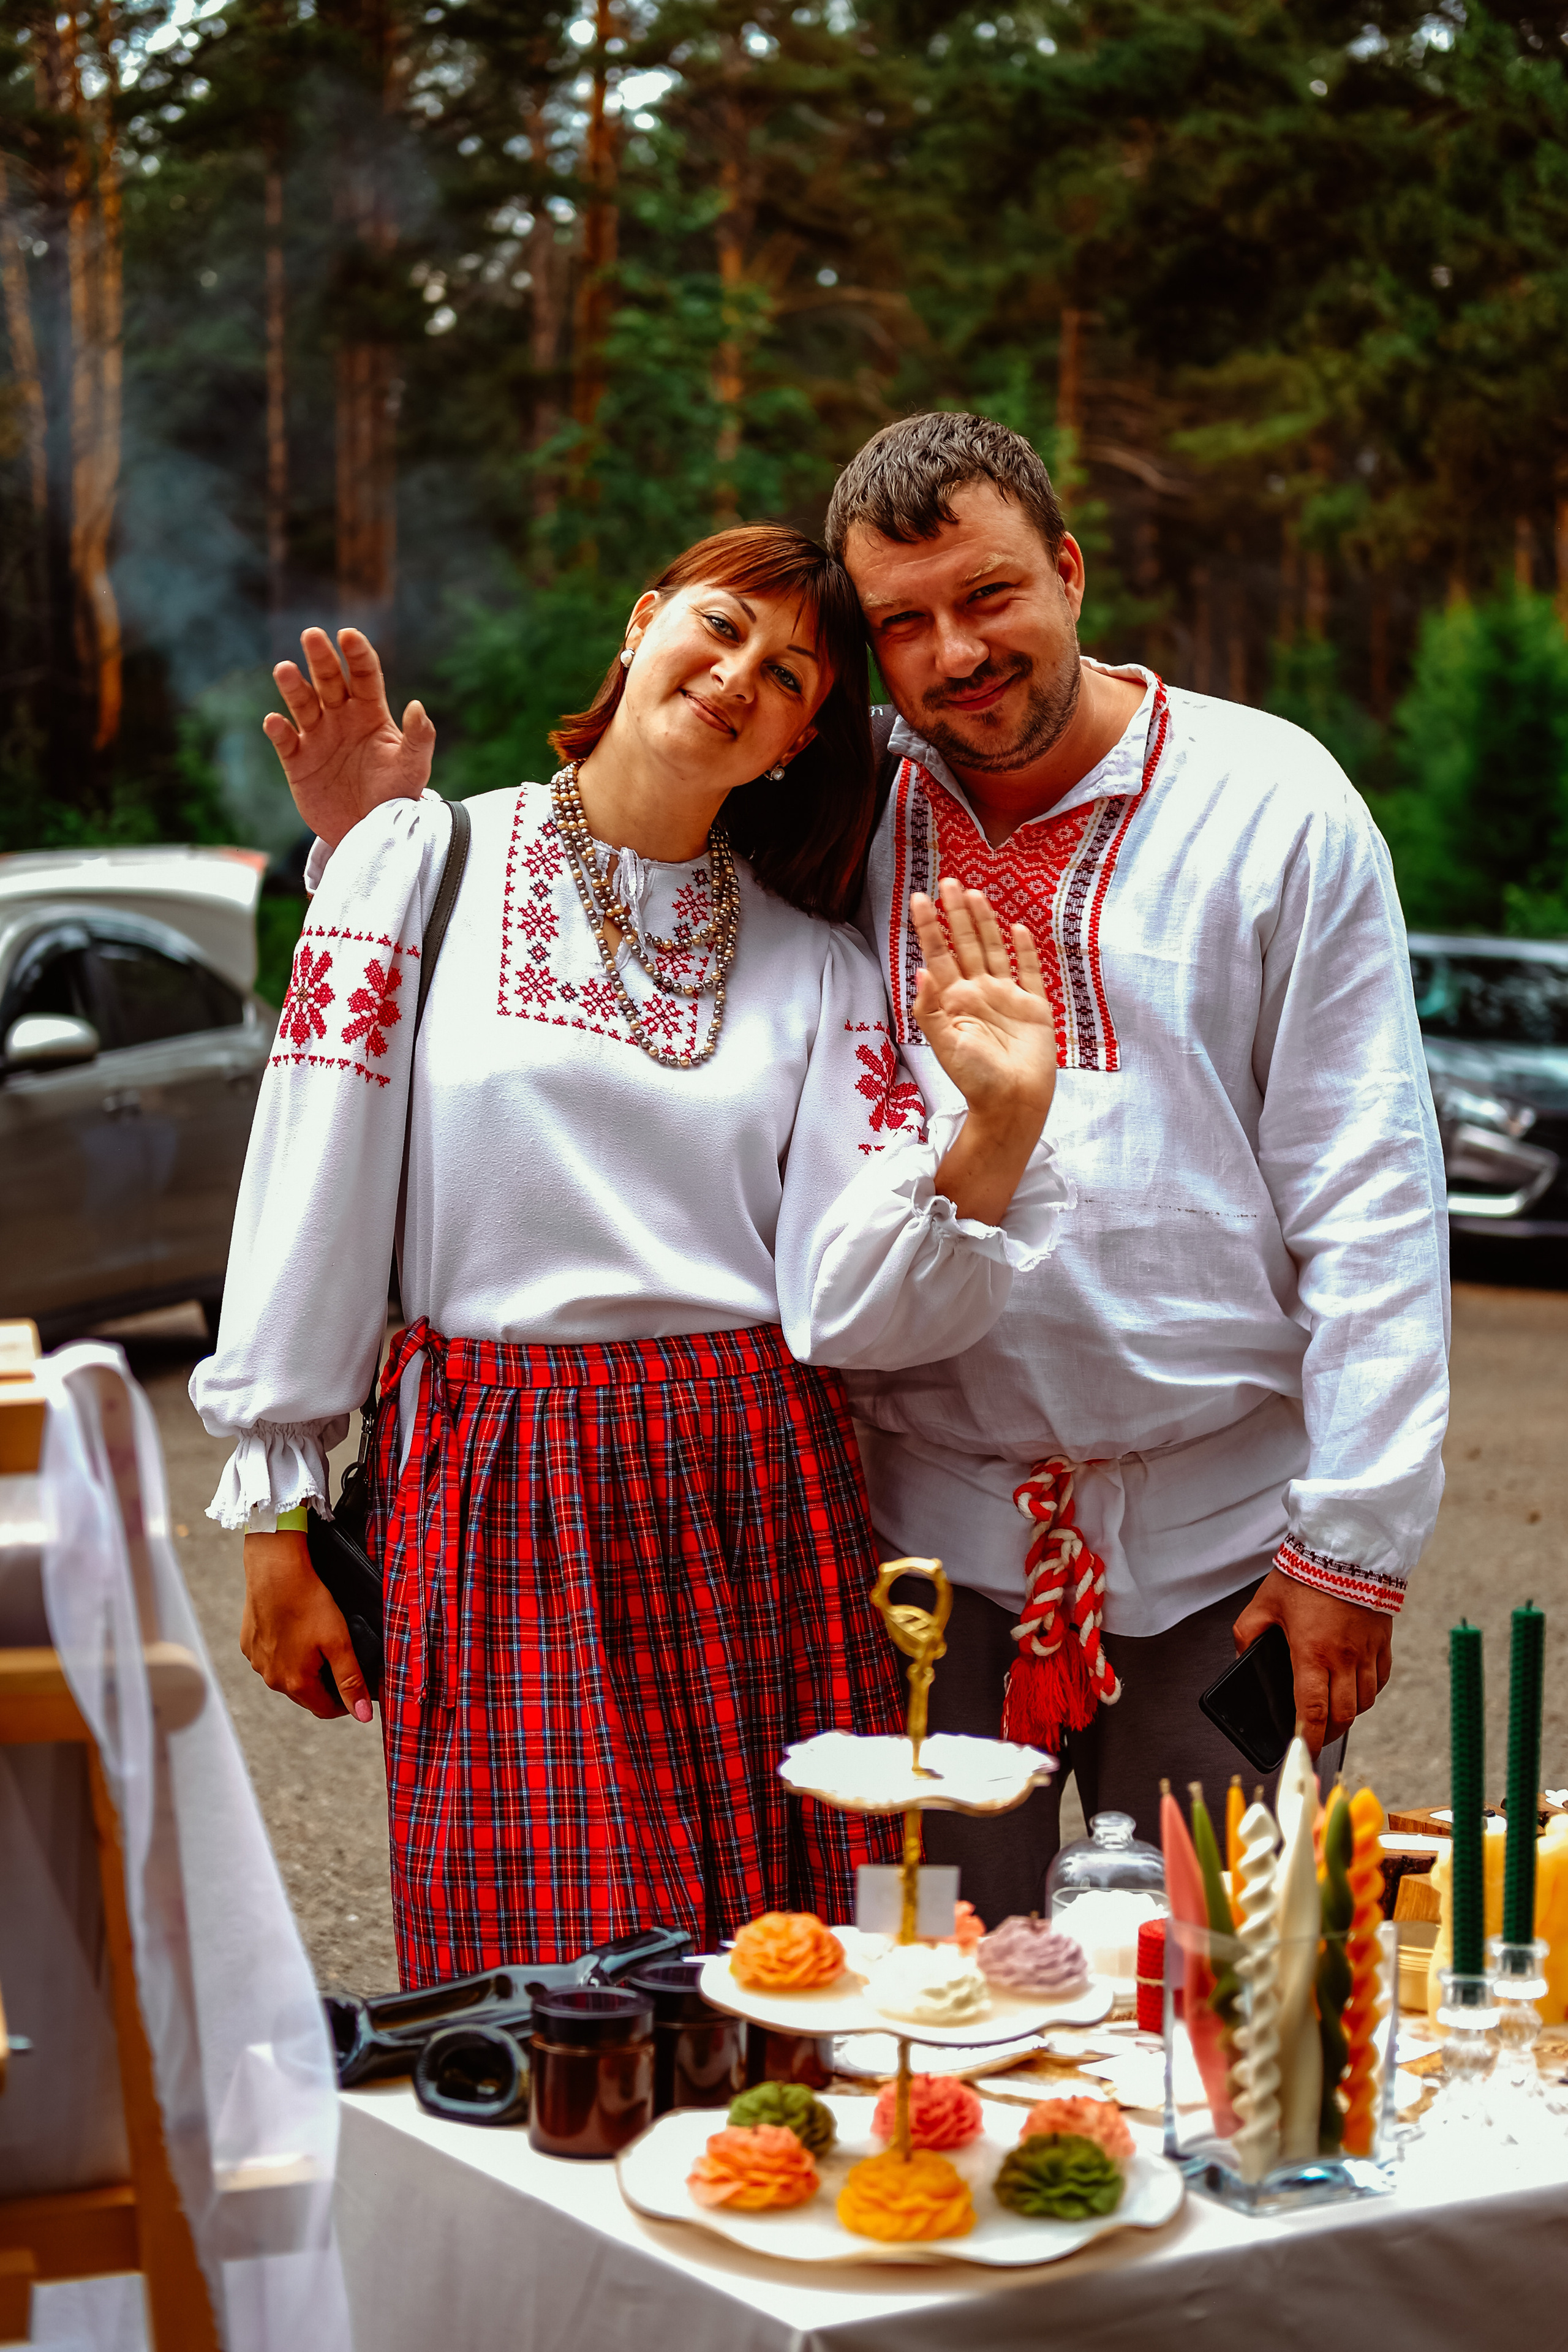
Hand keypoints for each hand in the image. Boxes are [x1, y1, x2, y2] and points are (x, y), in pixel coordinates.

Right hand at [241, 1531, 374, 1723]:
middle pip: (305, 1695)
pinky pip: (270, 1657)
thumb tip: (363, 1716)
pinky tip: (295, 1632)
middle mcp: (271, 1678)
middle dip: (324, 1686)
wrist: (275, 1570)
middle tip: (340, 1662)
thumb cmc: (309, 1603)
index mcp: (294, 1683)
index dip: (345, 1703)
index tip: (357, 1688)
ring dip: (302, 1669)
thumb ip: (351, 1681)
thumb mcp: (339, 1642)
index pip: (325, 1710)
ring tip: (318, 1644)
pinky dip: (284, 1652)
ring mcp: (256, 1661)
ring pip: (286, 1676)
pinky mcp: (248, 1644)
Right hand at [263, 627, 434, 847]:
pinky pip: (285, 740)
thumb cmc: (395, 796)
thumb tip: (417, 706)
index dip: (356, 653)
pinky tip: (276, 721)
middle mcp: (340, 717)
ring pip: (302, 704)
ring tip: (285, 670)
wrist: (369, 832)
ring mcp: (317, 737)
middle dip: (321, 658)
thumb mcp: (413, 769)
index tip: (348, 635)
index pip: (363, 674)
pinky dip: (279, 730)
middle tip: (312, 635)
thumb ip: (419, 738)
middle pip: (328, 680)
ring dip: (293, 687)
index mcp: (370, 712)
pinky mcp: (297, 761)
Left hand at [914, 878, 1056, 1227]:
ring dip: (984, 923)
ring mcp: (1006, 998)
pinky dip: (1024, 951)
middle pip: (965, 945)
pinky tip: (1018, 929)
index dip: (930, 927)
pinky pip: (1029, 973)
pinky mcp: (1034, 1007)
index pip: (938, 955)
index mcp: (954, 1001)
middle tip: (947, 882)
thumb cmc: (976, 1079)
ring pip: (993, 950)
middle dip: (955, 914)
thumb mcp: (944, 1044)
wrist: (1013, 1103)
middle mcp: (978, 993)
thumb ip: (930, 1008)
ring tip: (974, 895)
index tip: (920, 900)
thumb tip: (919, 969)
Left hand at [1232, 1568, 1392, 1754]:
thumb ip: (1248, 1634)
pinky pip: (1381, 1679)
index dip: (1309, 1739)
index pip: (1313, 1712)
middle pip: (1343, 1716)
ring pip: (1366, 1701)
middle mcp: (1343, 1658)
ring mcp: (1367, 1651)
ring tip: (1334, 1711)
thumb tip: (1242, 1659)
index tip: (1303, 1750)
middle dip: (1329, 1733)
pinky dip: (1369, 1690)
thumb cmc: (1304, 1573)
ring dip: (1349, 1713)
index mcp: (1311, 1653)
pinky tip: (1356, 1687)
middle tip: (1317, 1735)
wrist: (1345, 1545)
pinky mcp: (1383, 1641)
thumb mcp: (1263, 1603)